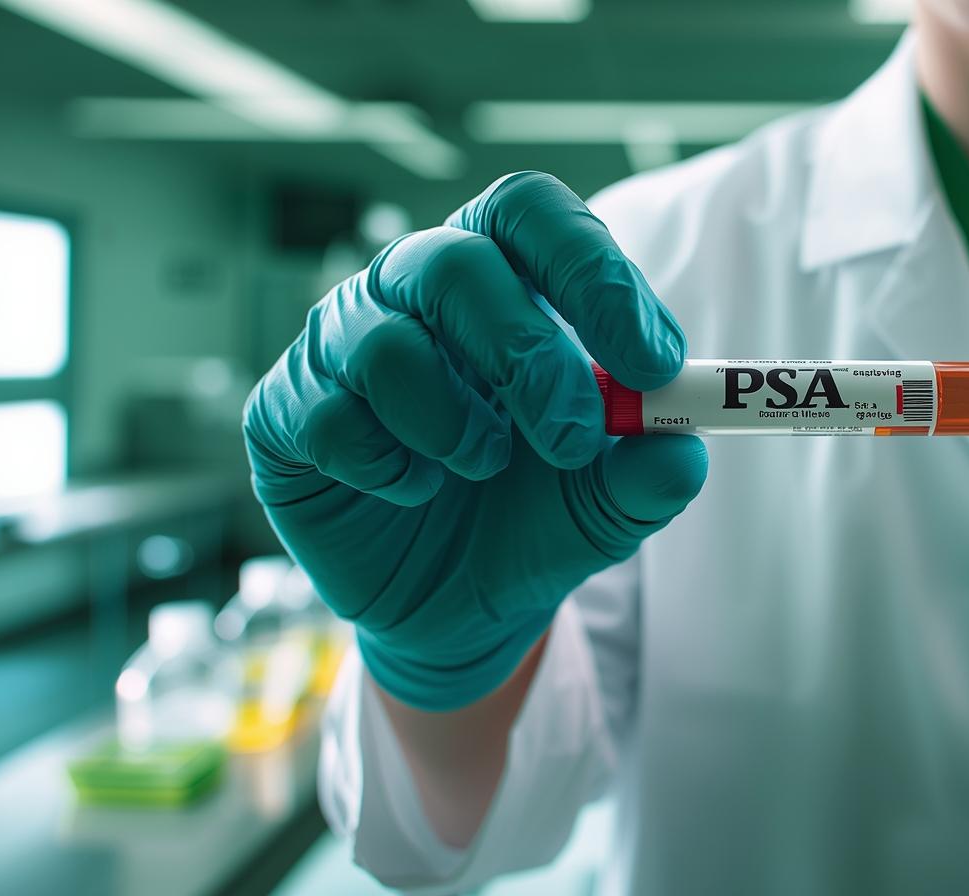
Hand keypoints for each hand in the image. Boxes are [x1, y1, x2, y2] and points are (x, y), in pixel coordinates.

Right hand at [243, 172, 706, 711]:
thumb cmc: (535, 519)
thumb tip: (683, 451)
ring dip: (455, 422)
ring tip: (484, 468)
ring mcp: (340, 346)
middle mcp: (413, 291)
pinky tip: (414, 492)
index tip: (653, 362)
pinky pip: (326, 419)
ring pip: (384, 343)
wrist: (455, 608)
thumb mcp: (608, 505)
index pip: (533, 216)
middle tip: (575, 437)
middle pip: (455, 260)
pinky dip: (388, 467)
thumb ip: (648, 473)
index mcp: (503, 279)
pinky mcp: (285, 413)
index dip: (592, 274)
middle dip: (527, 352)